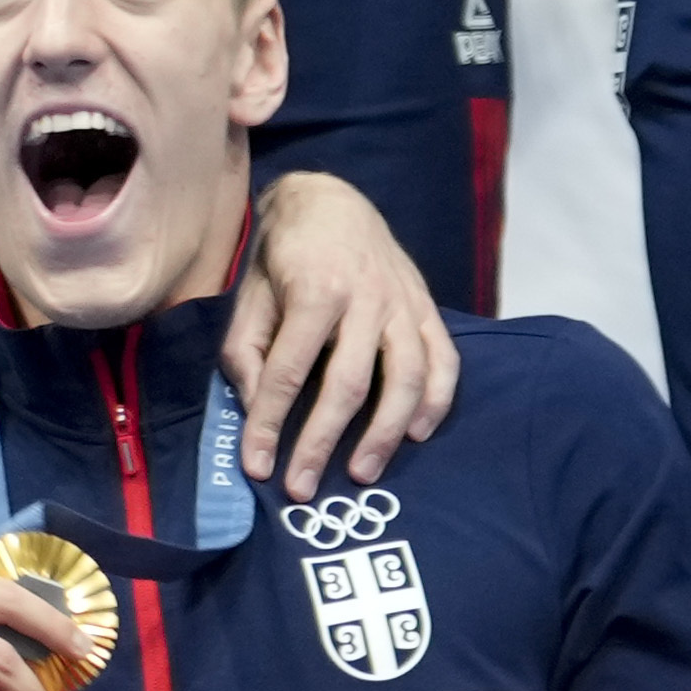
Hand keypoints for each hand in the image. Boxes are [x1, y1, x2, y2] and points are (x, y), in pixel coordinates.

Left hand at [229, 160, 467, 492]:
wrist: (330, 202)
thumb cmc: (283, 256)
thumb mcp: (249, 296)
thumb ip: (247, 353)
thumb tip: (257, 410)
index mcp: (313, 291)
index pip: (287, 371)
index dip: (269, 423)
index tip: (255, 465)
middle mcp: (364, 299)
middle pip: (348, 383)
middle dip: (322, 441)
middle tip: (302, 488)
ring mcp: (402, 304)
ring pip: (404, 377)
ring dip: (384, 432)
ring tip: (362, 474)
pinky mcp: (427, 308)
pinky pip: (444, 360)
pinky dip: (435, 400)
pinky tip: (416, 434)